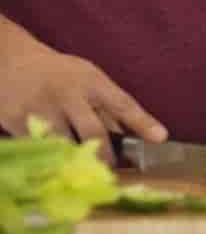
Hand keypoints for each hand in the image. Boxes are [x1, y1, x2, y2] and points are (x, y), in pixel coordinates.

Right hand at [0, 50, 167, 164]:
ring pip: (65, 145)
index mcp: (91, 81)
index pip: (122, 103)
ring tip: (84, 172)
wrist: (9, 61)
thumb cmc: (59, 74)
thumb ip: (109, 107)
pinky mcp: (17, 122)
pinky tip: (56, 167)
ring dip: (77, 162)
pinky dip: (50, 161)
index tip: (161, 139)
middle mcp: (68, 93)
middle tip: (111, 170)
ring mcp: (41, 108)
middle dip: (106, 156)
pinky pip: (39, 149)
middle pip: (93, 131)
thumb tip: (138, 136)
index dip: (142, 122)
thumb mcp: (87, 79)